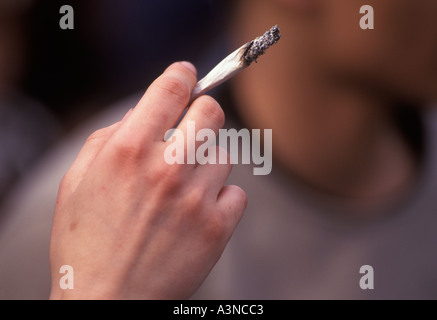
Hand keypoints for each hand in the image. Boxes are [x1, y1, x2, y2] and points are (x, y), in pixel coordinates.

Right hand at [49, 62, 246, 298]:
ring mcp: (196, 198)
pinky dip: (221, 198)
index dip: (181, 74)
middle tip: (194, 126)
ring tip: (185, 186)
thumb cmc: (86, 243)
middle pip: (211, 113)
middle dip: (203, 114)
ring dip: (207, 163)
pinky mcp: (217, 228)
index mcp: (127, 151)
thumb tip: (139, 115)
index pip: (169, 89)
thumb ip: (107, 139)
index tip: (187, 73)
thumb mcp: (76, 182)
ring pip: (224, 155)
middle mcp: (165, 168)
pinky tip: (199, 211)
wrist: (108, 301)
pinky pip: (236, 193)